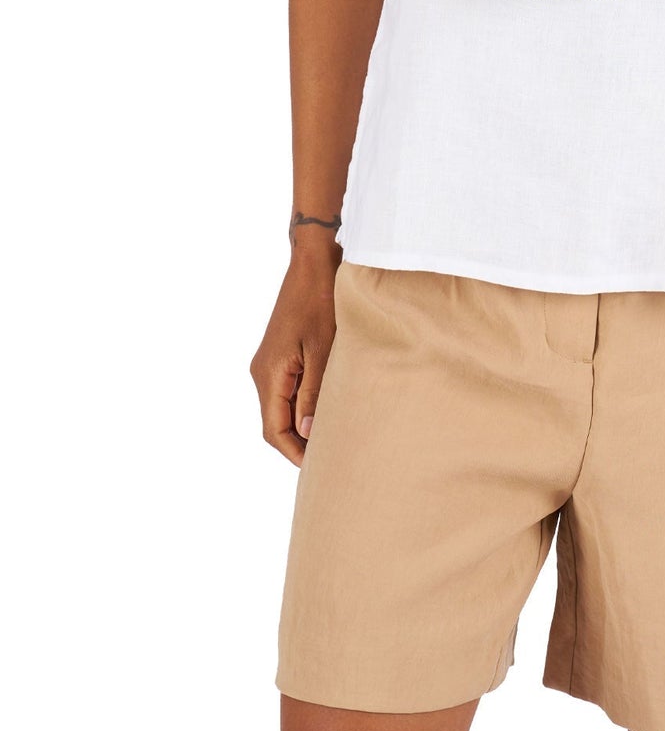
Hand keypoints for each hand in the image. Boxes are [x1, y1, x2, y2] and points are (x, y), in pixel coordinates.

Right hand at [249, 254, 338, 465]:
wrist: (314, 262)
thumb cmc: (321, 301)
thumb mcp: (324, 349)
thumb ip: (316, 391)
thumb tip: (308, 432)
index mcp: (269, 373)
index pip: (274, 430)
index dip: (294, 453)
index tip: (320, 468)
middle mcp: (264, 372)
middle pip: (276, 422)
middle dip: (299, 444)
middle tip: (331, 459)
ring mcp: (271, 363)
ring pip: (283, 407)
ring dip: (303, 424)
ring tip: (334, 438)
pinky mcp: (282, 354)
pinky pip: (289, 390)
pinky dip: (304, 405)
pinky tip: (328, 409)